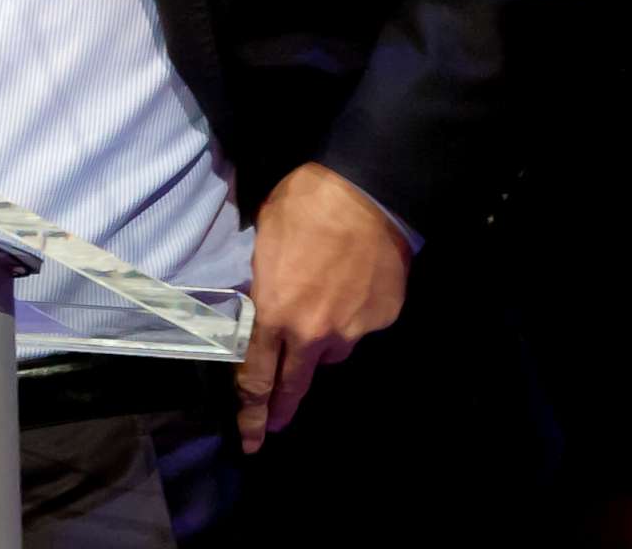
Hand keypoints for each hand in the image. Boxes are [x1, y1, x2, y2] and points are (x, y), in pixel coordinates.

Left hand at [234, 160, 413, 453]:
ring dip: (320, 342)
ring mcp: (351, 331)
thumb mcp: (262, 244)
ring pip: (330, 351)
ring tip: (320, 307)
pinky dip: (351, 316)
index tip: (250, 437)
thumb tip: (258, 306)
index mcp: (273, 315)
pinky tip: (351, 287)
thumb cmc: (302, 208)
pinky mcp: (381, 320)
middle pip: (294, 384)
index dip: (250, 411)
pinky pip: (359, 327)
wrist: (366, 195)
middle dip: (281, 409)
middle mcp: (312, 334)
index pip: (256, 376)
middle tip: (274, 426)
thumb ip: (260, 286)